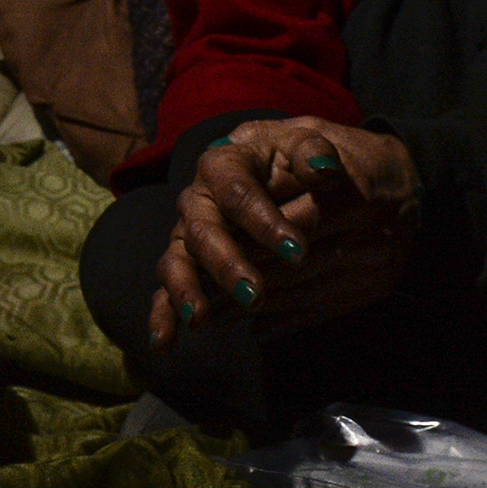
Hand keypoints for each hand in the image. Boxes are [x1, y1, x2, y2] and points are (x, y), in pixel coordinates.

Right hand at [147, 117, 418, 346]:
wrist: (301, 177)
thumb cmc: (304, 161)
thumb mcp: (312, 143)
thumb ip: (313, 153)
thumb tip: (323, 170)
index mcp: (225, 161)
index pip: (235, 189)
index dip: (262, 220)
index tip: (297, 251)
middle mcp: (199, 198)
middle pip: (200, 228)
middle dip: (224, 263)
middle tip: (254, 295)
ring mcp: (191, 233)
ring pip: (176, 260)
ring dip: (185, 290)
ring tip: (198, 320)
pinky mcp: (190, 264)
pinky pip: (168, 289)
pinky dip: (163, 315)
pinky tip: (164, 343)